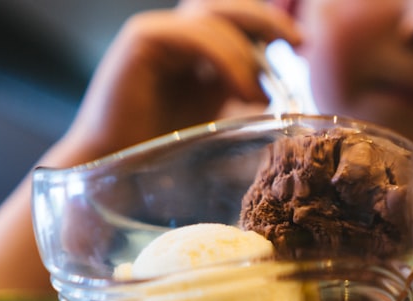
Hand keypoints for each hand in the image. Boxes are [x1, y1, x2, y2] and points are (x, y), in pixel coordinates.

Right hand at [0, 0, 300, 294]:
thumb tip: (274, 88)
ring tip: (260, 95)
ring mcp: (155, 34)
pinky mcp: (141, 41)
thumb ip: (233, 92)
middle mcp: (171, 34)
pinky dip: (227, 59)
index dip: (268, 24)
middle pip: (226, 5)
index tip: (300, 46)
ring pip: (214, 17)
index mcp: (188, 48)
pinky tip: (243, 92)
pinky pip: (195, 35)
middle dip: (267, 19)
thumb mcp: (210, 116)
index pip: (234, 17)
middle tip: (298, 43)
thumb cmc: (158, 154)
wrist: (112, 172)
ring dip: (247, 53)